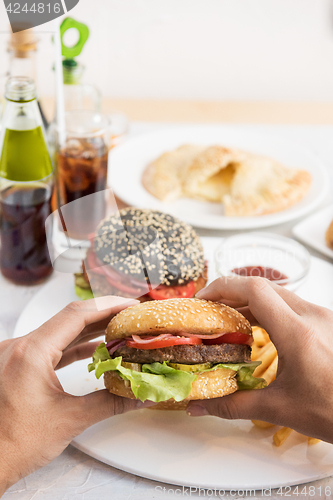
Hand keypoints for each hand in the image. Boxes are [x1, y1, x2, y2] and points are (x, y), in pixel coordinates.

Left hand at [0, 296, 153, 495]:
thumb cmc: (15, 443)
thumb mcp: (70, 420)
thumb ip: (110, 403)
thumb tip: (140, 397)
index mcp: (31, 352)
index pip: (76, 315)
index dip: (108, 306)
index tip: (130, 306)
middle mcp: (20, 346)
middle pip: (69, 319)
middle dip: (102, 315)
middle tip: (130, 316)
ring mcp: (16, 354)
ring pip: (60, 332)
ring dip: (89, 330)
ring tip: (118, 330)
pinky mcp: (18, 365)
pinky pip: (51, 347)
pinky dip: (74, 346)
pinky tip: (95, 349)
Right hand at [187, 276, 332, 443]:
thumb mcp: (280, 408)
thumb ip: (233, 404)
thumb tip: (198, 405)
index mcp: (298, 332)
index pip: (255, 290)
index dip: (223, 287)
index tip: (202, 300)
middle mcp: (313, 316)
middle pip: (264, 287)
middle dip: (231, 294)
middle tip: (210, 311)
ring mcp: (324, 317)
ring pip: (279, 295)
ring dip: (250, 303)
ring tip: (229, 322)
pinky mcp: (328, 323)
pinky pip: (292, 306)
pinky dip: (269, 311)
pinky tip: (259, 331)